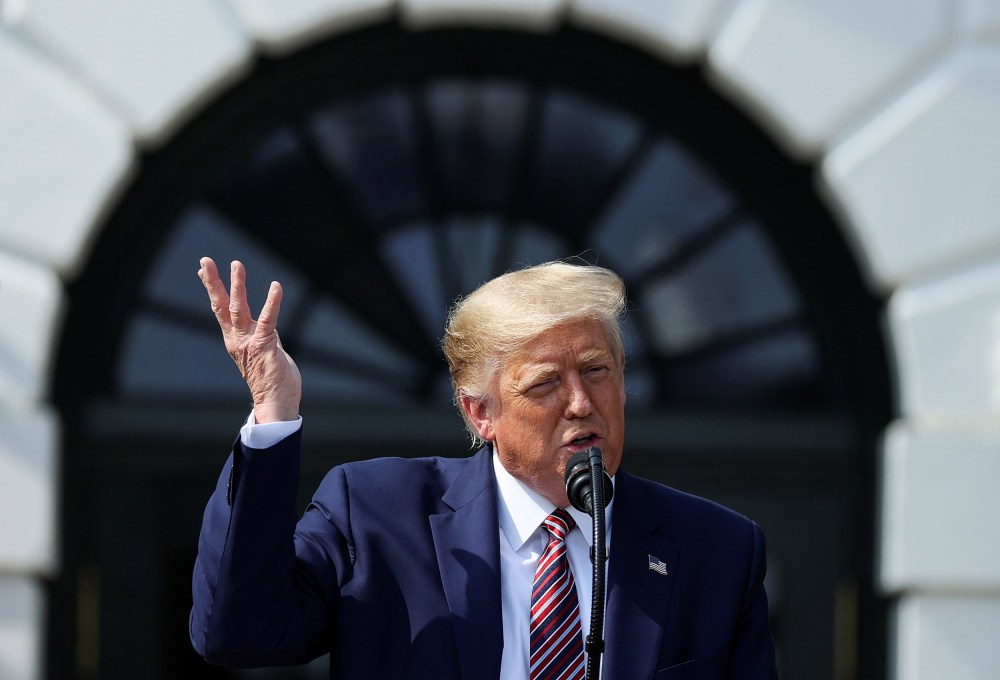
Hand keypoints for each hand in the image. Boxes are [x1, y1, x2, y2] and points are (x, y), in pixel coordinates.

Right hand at [198, 257, 301, 422]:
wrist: (276, 404)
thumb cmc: (273, 381)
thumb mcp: (266, 352)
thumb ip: (264, 336)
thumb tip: (267, 325)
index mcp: (235, 340)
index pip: (220, 310)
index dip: (212, 288)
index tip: (203, 269)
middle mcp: (237, 339)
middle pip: (220, 306)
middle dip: (213, 282)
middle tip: (205, 260)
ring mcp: (248, 343)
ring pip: (238, 309)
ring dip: (237, 285)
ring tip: (235, 264)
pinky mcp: (264, 346)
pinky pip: (267, 320)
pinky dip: (271, 302)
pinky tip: (275, 286)